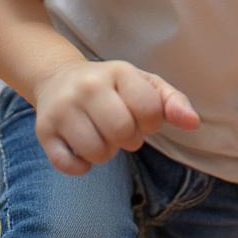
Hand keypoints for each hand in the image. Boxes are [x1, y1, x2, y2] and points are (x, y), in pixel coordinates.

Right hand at [34, 60, 199, 175]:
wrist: (57, 79)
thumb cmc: (111, 87)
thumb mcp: (143, 84)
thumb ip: (172, 102)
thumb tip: (193, 123)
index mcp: (118, 71)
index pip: (149, 111)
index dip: (151, 123)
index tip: (141, 117)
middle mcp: (88, 86)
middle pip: (122, 133)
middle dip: (128, 140)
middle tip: (121, 130)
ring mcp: (63, 108)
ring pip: (97, 153)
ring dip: (105, 153)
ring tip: (101, 135)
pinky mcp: (43, 131)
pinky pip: (70, 166)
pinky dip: (81, 166)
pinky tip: (80, 148)